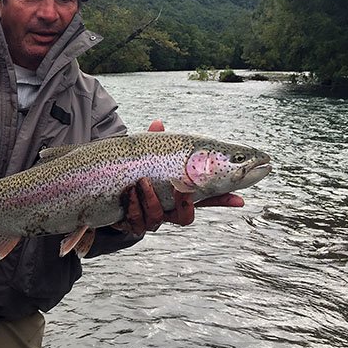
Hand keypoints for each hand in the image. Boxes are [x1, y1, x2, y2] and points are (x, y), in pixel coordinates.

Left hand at [115, 119, 245, 234]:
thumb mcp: (146, 158)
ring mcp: (150, 220)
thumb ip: (154, 145)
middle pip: (185, 218)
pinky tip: (128, 192)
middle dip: (183, 203)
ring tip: (141, 183)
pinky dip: (133, 206)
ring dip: (150, 200)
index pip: (205, 200)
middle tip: (180, 186)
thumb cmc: (133, 172)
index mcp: (177, 195)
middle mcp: (167, 212)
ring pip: (157, 218)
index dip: (223, 201)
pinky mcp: (132, 224)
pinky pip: (136, 221)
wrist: (106, 194)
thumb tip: (157, 123)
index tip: (240, 200)